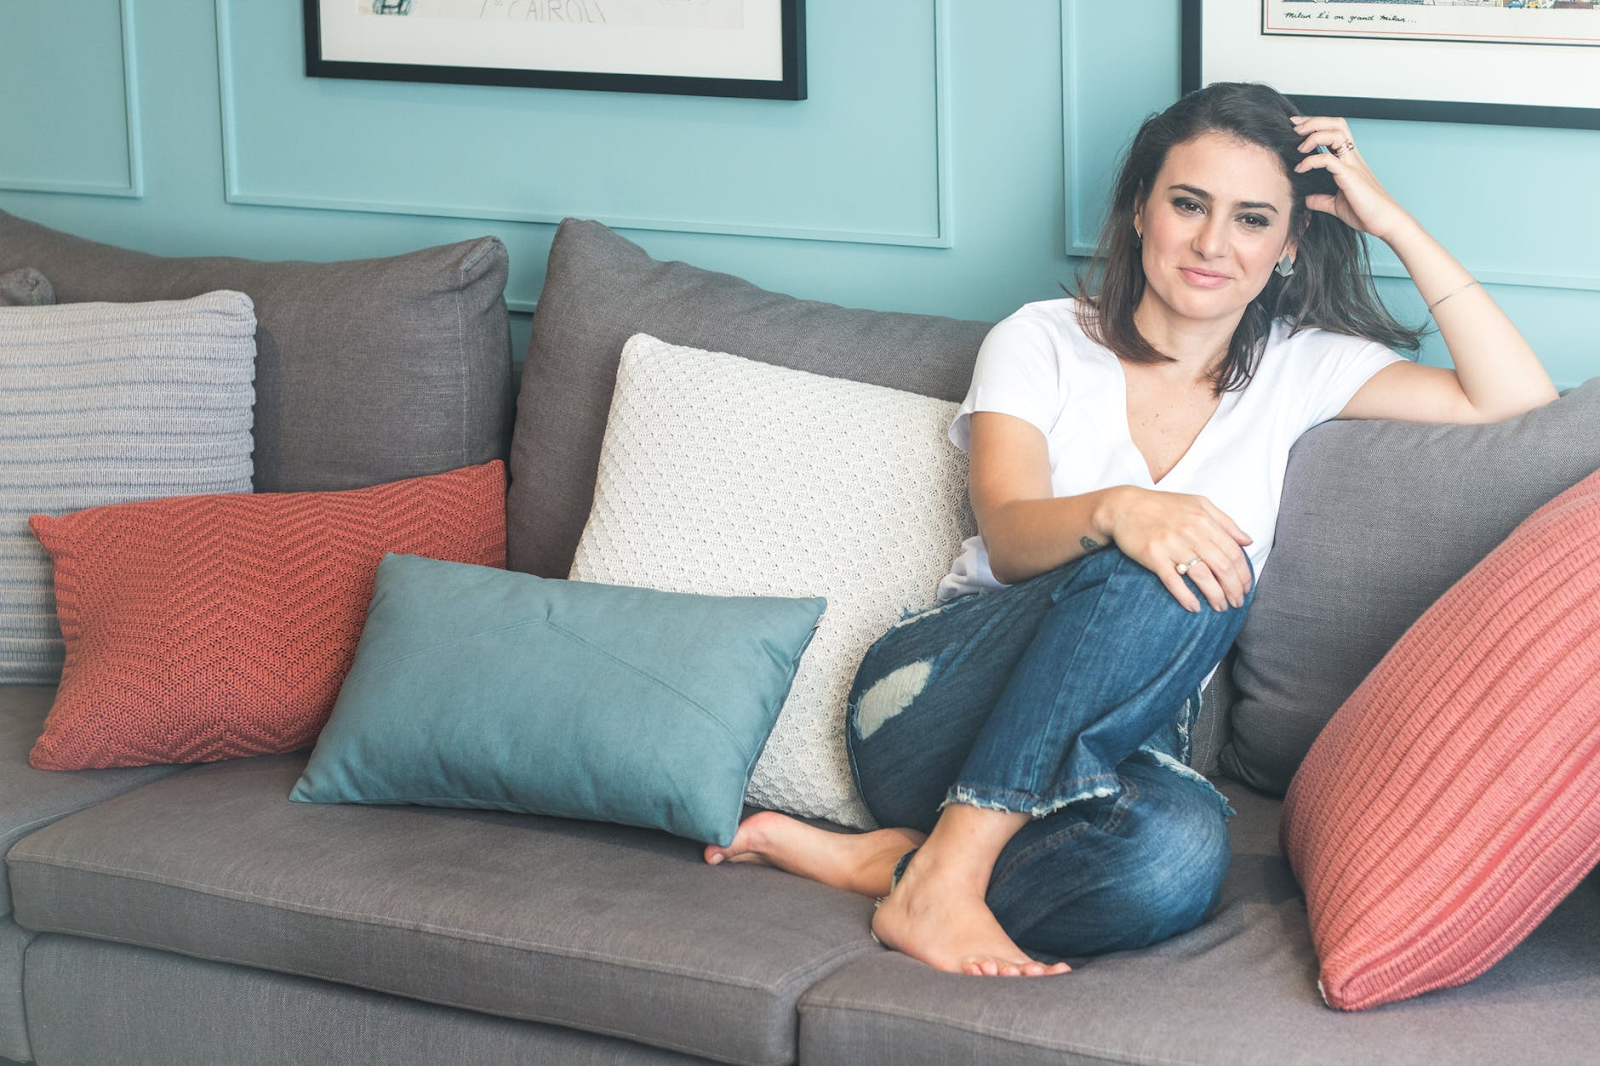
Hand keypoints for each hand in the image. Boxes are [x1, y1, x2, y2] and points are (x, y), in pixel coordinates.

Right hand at [1103, 487, 1252, 612]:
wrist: (1124, 507)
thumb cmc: (1162, 506)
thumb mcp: (1198, 503)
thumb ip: (1225, 521)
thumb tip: (1247, 541)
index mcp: (1204, 520)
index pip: (1233, 552)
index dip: (1243, 573)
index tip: (1246, 587)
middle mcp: (1191, 532)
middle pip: (1222, 566)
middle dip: (1234, 588)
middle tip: (1237, 603)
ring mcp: (1171, 545)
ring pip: (1202, 576)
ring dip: (1215, 595)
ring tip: (1221, 607)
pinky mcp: (1153, 557)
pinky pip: (1173, 581)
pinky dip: (1186, 596)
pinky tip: (1194, 607)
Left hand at [1290, 115, 1413, 244]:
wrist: (1385, 223)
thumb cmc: (1366, 213)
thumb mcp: (1336, 205)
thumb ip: (1321, 200)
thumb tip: (1307, 199)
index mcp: (1349, 161)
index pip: (1334, 131)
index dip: (1316, 125)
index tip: (1297, 128)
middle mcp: (1352, 158)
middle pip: (1337, 124)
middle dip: (1314, 121)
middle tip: (1294, 128)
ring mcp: (1352, 165)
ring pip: (1336, 133)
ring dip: (1314, 135)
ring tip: (1299, 147)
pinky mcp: (1350, 176)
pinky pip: (1329, 159)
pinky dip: (1312, 160)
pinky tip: (1301, 169)